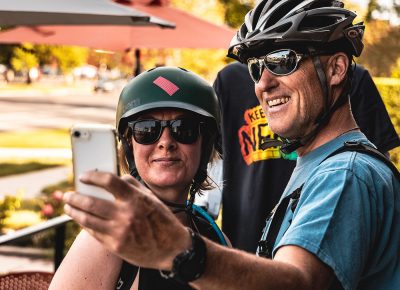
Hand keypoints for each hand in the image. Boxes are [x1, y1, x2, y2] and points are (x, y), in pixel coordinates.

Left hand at [63, 171, 190, 269]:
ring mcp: (119, 232)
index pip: (108, 181)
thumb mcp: (152, 198)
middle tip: (68, 194)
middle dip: (74, 197)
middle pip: (91, 202)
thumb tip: (116, 177)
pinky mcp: (115, 246)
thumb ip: (133, 185)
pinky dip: (84, 224)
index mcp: (136, 199)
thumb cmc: (162, 221)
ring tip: (69, 207)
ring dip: (73, 211)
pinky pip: (93, 233)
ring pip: (87, 219)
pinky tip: (81, 220)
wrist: (172, 249)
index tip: (84, 176)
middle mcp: (126, 214)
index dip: (92, 176)